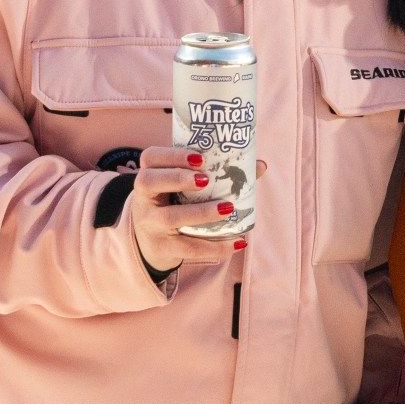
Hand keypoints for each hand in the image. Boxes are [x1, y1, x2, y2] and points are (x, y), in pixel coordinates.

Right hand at [128, 145, 245, 273]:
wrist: (150, 242)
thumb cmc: (175, 204)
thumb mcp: (184, 188)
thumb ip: (218, 173)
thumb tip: (260, 165)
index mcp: (150, 175)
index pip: (150, 157)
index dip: (172, 155)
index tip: (199, 157)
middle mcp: (144, 198)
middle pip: (148, 182)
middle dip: (177, 178)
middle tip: (206, 179)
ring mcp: (150, 224)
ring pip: (169, 217)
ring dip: (201, 212)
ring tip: (228, 208)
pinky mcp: (162, 247)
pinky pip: (187, 248)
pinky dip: (214, 247)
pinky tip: (237, 242)